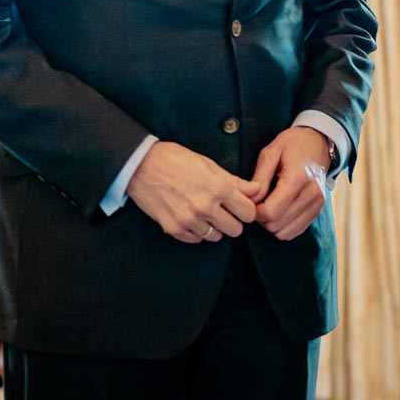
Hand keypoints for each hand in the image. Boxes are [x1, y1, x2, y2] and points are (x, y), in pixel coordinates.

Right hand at [126, 141, 258, 242]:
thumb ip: (235, 182)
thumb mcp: (210, 165)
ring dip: (214, 228)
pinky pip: (195, 240)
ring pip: (215, 237)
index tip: (241, 208)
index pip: (248, 213)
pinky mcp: (173, 228)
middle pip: (235, 230)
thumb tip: (257, 190)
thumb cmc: (176, 160)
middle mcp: (205, 206)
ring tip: (206, 214)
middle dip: (233, 222)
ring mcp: (188, 219)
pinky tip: (191, 218)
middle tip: (225, 212)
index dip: (247, 211)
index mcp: (218, 187)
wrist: (142, 165)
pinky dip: (196, 232)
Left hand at [248, 126, 330, 239]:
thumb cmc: (292, 145)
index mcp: (297, 178)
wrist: (317, 142)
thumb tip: (250, 202)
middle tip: (259, 201)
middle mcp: (311, 194)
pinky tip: (280, 209)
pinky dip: (283, 225)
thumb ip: (260, 179)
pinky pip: (294, 231)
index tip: (250, 201)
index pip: (271, 212)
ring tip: (270, 204)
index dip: (254, 212)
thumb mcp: (271, 153)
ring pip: (285, 232)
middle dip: (261, 218)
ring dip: (272, 223)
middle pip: (276, 224)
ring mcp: (317, 204)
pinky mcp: (318, 210)